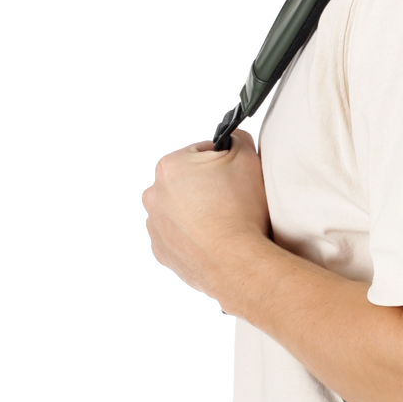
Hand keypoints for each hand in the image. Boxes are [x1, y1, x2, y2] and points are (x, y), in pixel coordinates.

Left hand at [142, 131, 269, 303]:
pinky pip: (178, 238)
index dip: (223, 164)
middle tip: (232, 202)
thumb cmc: (240, 212)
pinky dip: (193, 238)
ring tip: (223, 224)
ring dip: (198, 213)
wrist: (237, 262)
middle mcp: (154, 194)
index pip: (200, 153)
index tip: (236, 178)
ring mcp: (155, 226)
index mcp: (169, 166)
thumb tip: (232, 139)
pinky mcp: (162, 252)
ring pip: (180, 211)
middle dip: (207, 189)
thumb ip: (238, 139)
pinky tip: (213, 241)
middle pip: (187, 183)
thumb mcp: (248, 159)